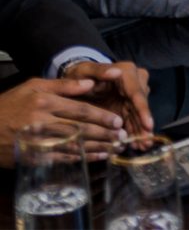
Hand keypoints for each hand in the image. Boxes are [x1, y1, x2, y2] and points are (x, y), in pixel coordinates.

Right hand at [0, 77, 128, 166]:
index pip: (80, 110)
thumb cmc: (12, 103)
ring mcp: (37, 141)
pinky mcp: (33, 156)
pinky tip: (96, 157)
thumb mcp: (34, 85)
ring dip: (97, 148)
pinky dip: (81, 158)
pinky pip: (62, 158)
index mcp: (45, 101)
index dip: (101, 116)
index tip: (118, 120)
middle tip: (122, 136)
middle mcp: (42, 121)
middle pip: (80, 129)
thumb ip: (64, 84)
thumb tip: (91, 83)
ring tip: (115, 148)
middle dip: (104, 133)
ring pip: (74, 145)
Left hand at [63, 61, 152, 136]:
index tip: (149, 125)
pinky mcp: (128, 106)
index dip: (143, 110)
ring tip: (142, 147)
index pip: (137, 93)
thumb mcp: (85, 70)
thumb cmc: (79, 74)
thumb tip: (116, 72)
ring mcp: (133, 95)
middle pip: (141, 107)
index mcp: (128, 72)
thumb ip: (99, 71)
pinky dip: (134, 132)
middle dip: (144, 125)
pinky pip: (133, 120)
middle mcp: (136, 82)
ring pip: (139, 115)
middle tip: (145, 144)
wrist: (76, 80)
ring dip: (140, 131)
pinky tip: (135, 145)